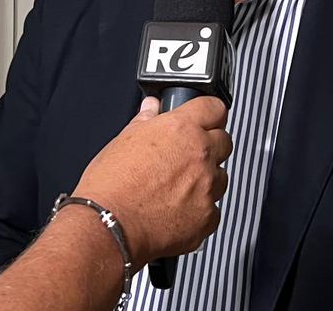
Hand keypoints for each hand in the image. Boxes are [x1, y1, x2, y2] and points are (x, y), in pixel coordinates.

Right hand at [72, 96, 231, 266]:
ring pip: (221, 177)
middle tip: (186, 157)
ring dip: (207, 180)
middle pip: (224, 141)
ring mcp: (207, 186)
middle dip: (210, 147)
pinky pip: (214, 209)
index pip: (214, 107)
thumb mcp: (123, 141)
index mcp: (181, 129)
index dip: (209, 113)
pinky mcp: (208, 216)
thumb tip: (152, 107)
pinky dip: (201, 210)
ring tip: (178, 188)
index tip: (205, 120)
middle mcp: (200, 154)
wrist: (107, 226)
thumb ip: (146, 120)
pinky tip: (178, 211)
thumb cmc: (110, 185)